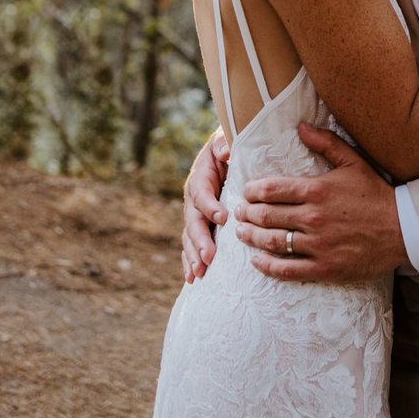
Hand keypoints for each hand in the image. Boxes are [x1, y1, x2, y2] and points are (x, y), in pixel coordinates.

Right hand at [181, 131, 230, 281]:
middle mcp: (193, 199)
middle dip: (200, 241)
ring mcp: (194, 215)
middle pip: (193, 221)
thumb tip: (227, 151)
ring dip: (193, 256)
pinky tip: (192, 278)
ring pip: (189, 238)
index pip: (202, 193)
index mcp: (200, 177)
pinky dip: (190, 262)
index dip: (210, 206)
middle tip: (209, 257)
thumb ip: (223, 143)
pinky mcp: (200, 227)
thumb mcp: (225, 139)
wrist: (225, 154)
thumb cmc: (229, 146)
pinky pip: (191, 246)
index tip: (223, 218)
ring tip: (199, 273)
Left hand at [236, 124, 407, 282]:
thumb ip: (325, 143)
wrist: (403, 228)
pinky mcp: (324, 267)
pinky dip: (267, 266)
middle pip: (267, 216)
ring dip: (251, 238)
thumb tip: (301, 126)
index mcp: (317, 190)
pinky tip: (257, 261)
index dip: (252, 191)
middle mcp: (313, 217)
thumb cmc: (376, 193)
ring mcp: (318, 244)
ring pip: (273, 242)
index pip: (272, 190)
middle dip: (247, 214)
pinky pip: (288, 269)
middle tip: (238, 212)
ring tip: (241, 233)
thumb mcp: (353, 161)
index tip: (245, 191)